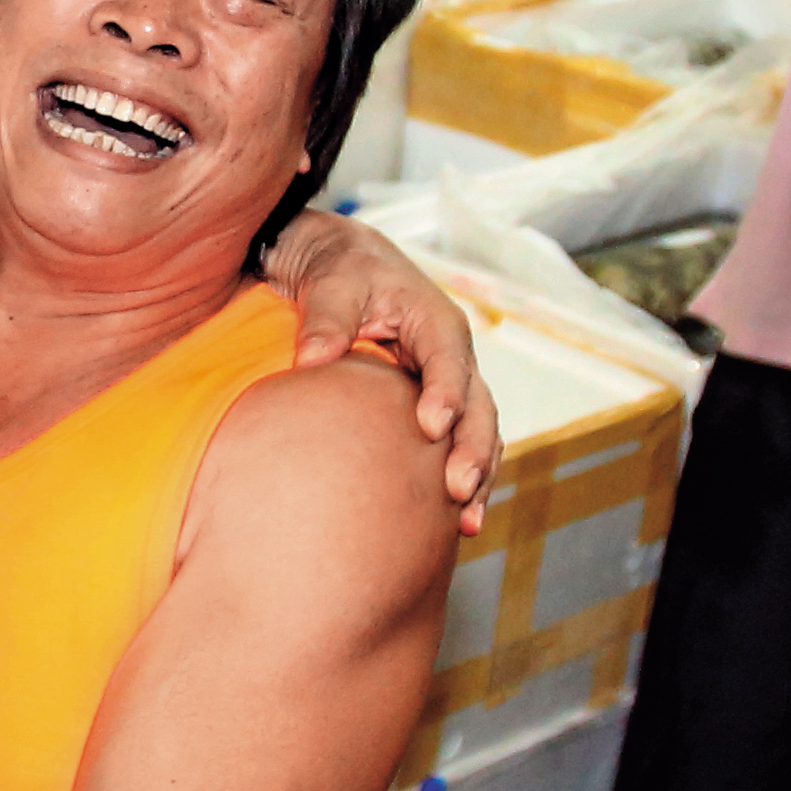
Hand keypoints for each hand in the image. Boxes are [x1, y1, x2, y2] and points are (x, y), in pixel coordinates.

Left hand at [261, 210, 502, 531]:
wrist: (337, 263)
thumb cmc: (338, 268)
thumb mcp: (331, 280)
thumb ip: (326, 317)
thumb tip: (311, 360)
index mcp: (434, 321)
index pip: (447, 360)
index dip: (445, 393)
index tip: (432, 427)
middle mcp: (451, 356)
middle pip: (477, 406)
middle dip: (473, 449)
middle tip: (458, 490)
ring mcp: (448, 385)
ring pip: (478, 434)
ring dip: (478, 477)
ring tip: (468, 524)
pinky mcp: (434, 408)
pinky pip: (457, 446)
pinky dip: (463, 481)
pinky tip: (455, 526)